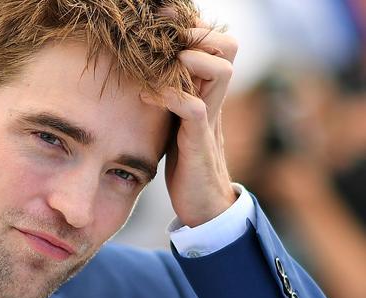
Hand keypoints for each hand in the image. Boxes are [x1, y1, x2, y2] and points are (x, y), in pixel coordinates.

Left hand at [142, 24, 237, 226]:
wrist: (203, 205)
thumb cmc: (185, 161)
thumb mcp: (176, 122)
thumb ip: (171, 98)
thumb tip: (143, 77)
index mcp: (207, 92)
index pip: (217, 45)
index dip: (195, 26)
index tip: (164, 17)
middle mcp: (213, 100)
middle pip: (228, 47)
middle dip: (199, 34)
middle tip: (169, 35)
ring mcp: (210, 120)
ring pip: (221, 71)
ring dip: (191, 60)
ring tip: (166, 63)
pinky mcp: (199, 142)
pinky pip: (194, 109)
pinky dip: (169, 97)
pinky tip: (146, 97)